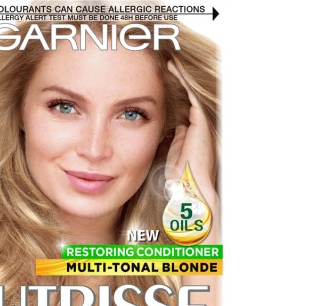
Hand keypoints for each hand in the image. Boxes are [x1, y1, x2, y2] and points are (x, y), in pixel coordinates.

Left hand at [165, 60, 216, 206]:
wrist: (187, 187)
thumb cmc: (178, 176)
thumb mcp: (173, 152)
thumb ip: (174, 138)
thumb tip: (171, 127)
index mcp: (194, 132)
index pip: (184, 105)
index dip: (174, 91)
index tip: (160, 79)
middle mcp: (201, 124)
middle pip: (189, 95)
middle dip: (178, 79)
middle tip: (164, 63)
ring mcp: (203, 121)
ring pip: (191, 91)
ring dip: (180, 75)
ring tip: (167, 61)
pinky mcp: (201, 120)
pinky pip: (190, 93)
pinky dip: (182, 79)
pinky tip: (171, 68)